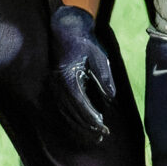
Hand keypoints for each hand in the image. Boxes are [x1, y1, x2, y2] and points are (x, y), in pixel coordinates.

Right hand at [46, 5, 115, 143]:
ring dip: (79, 125)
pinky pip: (64, 105)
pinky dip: (74, 116)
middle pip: (71, 111)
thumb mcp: (98, 55)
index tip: (102, 128)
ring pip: (66, 111)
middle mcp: (57, 84)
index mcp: (67, 77)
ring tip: (96, 134)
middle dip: (86, 126)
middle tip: (102, 135)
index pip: (79, 104)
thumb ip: (104, 76)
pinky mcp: (57, 85)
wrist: (64, 30)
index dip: (91, 118)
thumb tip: (111, 96)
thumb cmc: (83, 42)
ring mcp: (55, 85)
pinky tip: (84, 124)